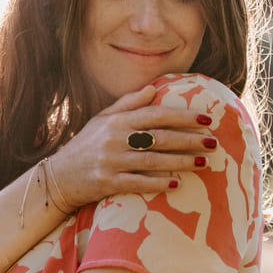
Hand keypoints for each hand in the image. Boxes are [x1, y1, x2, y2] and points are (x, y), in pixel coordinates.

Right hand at [51, 83, 216, 208]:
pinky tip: (177, 183)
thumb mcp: (102, 119)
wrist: (58, 177)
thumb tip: (153, 88)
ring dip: (180, 161)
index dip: (183, 116)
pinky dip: (158, 183)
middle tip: (213, 142)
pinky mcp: (107, 183)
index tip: (206, 118)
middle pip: (159, 137)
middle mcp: (114, 138)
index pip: (156, 114)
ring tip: (203, 163)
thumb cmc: (85, 145)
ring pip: (152, 160)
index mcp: (117, 120)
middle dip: (189, 139)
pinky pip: (137, 182)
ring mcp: (110, 161)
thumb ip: (128, 104)